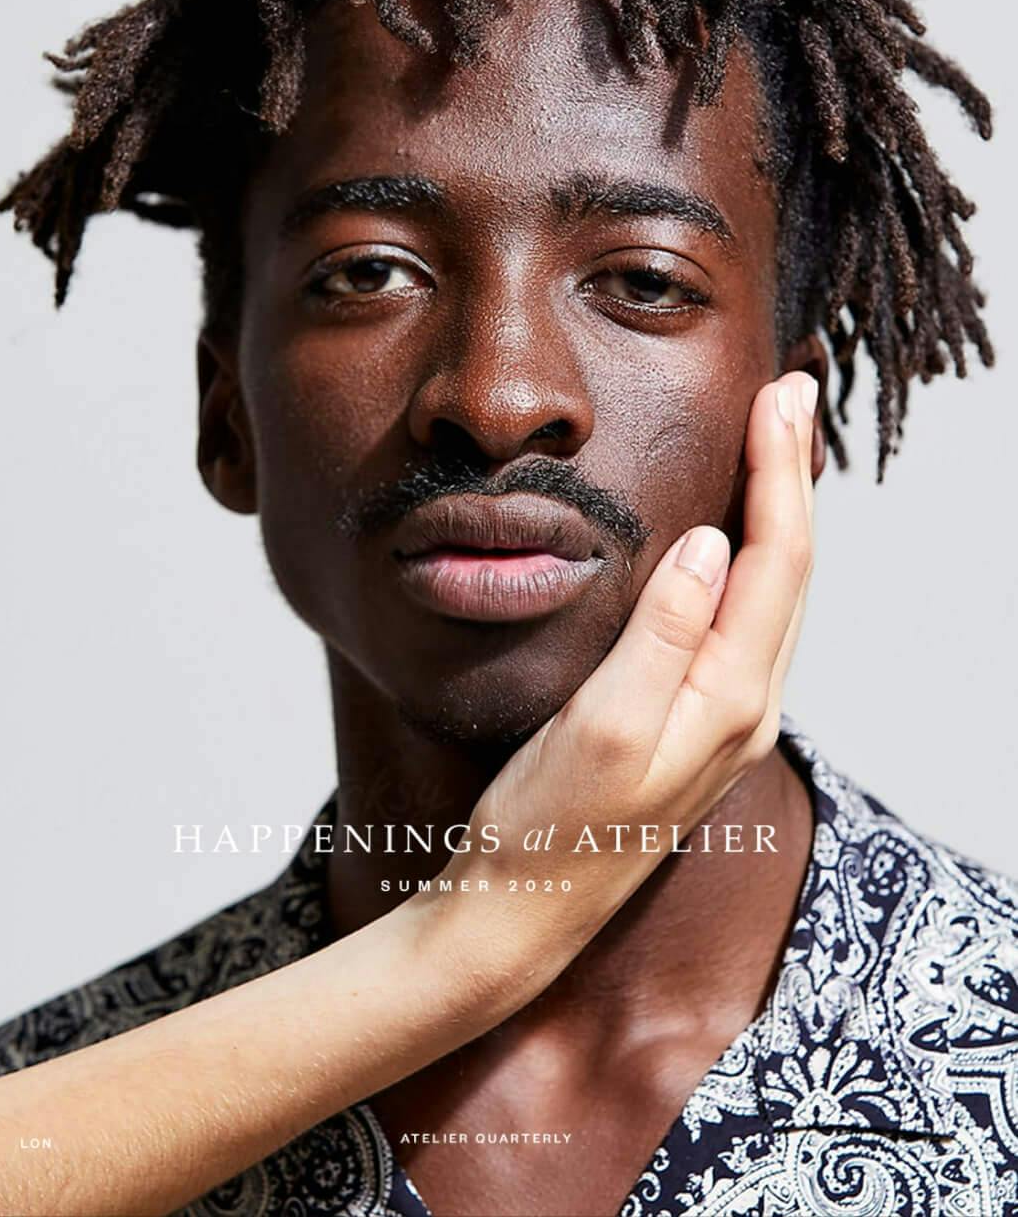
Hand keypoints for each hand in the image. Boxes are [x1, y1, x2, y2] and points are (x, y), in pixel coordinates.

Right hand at [447, 370, 818, 947]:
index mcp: (728, 701)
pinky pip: (742, 628)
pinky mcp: (688, 733)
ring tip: (772, 451)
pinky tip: (724, 547)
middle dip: (794, 480)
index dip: (780, 474)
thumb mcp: (601, 726)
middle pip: (791, 574)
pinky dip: (748, 565)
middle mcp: (743, 712)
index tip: (778, 398)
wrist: (518, 915)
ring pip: (772, 601)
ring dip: (778, 518)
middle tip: (788, 397)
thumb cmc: (546, 827)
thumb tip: (706, 546)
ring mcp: (720, 727)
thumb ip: (661, 637)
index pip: (775, 562)